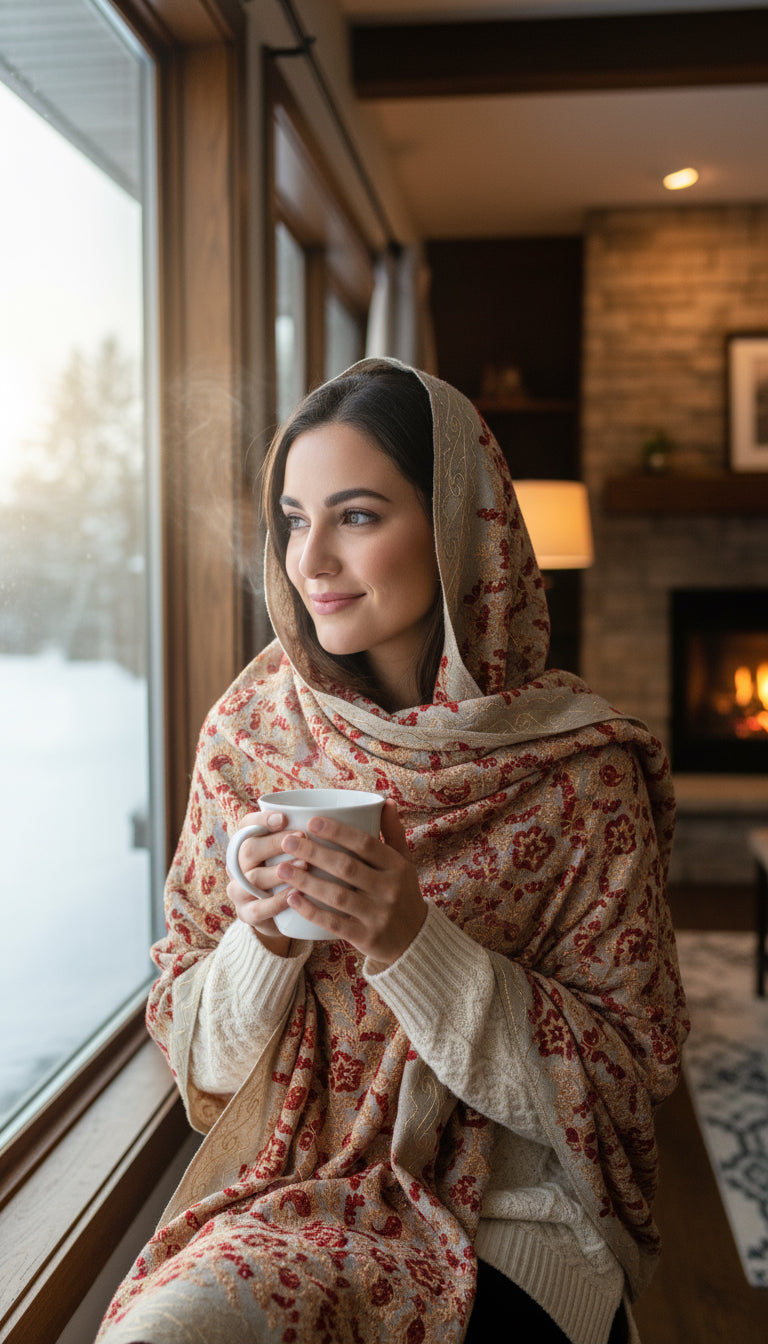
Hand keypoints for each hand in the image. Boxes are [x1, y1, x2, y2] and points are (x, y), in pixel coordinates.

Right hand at [226, 809, 304, 953]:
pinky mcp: (246, 914)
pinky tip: (296, 894)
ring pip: (253, 878)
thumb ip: (302, 836)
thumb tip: (334, 813)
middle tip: (302, 836)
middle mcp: (237, 866)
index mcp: (246, 845)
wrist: (283, 916)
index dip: (262, 820)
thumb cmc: (294, 874)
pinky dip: (278, 901)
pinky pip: (258, 908)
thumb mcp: (294, 852)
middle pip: (249, 849)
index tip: (284, 817)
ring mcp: (238, 891)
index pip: (246, 825)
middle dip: (275, 842)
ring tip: (305, 864)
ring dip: (280, 871)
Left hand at [274, 799, 426, 965]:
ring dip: (307, 881)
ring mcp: (379, 915)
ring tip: (282, 869)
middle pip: (347, 867)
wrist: (416, 940)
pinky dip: (312, 911)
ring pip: (337, 896)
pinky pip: (335, 924)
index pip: (365, 844)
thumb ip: (393, 832)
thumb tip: (384, 800)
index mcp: (398, 867)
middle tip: (287, 841)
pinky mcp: (367, 938)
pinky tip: (292, 899)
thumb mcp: (404, 862)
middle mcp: (390, 890)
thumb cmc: (403, 893)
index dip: (338, 831)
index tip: (311, 821)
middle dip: (314, 852)